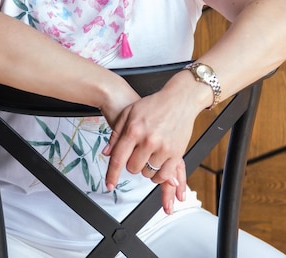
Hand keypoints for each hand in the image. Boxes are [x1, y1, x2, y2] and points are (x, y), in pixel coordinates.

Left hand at [102, 85, 196, 213]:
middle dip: (132, 163)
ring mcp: (163, 147)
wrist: (179, 100)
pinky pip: (163, 175)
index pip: (118, 158)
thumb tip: (106, 152)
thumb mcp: (129, 112)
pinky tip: (157, 164)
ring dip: (146, 167)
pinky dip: (158, 175)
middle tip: (137, 151)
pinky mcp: (177, 153)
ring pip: (147, 173)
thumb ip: (116, 133)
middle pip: (132, 168)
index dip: (112, 175)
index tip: (109, 185)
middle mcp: (148, 140)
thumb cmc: (154, 104)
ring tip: (149, 153)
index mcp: (134, 130)